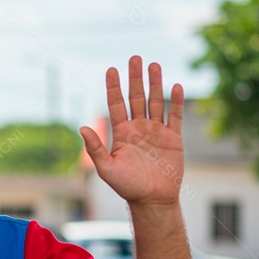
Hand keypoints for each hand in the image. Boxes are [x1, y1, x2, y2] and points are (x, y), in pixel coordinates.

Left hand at [80, 56, 184, 205]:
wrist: (153, 200)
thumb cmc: (127, 187)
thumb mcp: (107, 169)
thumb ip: (95, 148)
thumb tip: (82, 127)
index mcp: (122, 133)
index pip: (116, 104)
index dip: (113, 87)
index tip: (111, 69)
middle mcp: (138, 128)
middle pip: (136, 97)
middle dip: (135, 78)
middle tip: (135, 57)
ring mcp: (156, 131)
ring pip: (155, 102)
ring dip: (155, 84)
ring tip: (154, 65)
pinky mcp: (173, 138)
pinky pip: (175, 116)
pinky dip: (176, 102)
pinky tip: (175, 87)